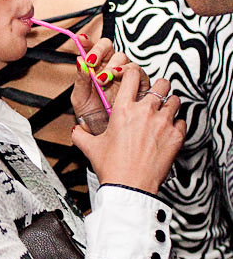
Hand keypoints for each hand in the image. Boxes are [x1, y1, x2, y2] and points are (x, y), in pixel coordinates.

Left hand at [70, 36, 149, 118]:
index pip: (93, 49)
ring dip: (113, 65)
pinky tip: (119, 79)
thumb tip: (79, 60)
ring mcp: (125, 76)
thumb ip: (80, 79)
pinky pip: (138, 73)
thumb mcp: (80, 98)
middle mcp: (111, 69)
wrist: (105, 134)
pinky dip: (129, 74)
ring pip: (124, 59)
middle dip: (100, 52)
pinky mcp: (139, 85)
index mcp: (95, 69)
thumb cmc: (92, 116)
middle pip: (110, 49)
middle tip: (91, 63)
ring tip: (103, 78)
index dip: (89, 43)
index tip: (82, 41)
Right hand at [71, 67, 185, 193]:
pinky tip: (168, 130)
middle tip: (154, 94)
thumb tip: (76, 130)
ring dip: (169, 103)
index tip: (133, 76)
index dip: (133, 72)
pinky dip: (176, 124)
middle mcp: (144, 112)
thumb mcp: (90, 148)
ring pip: (175, 100)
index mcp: (123, 110)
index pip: (132, 75)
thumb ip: (81, 135)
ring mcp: (162, 123)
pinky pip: (182, 121)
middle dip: (157, 87)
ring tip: (163, 111)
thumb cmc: (113, 167)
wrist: (130, 186)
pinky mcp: (176, 136)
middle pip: (161, 84)